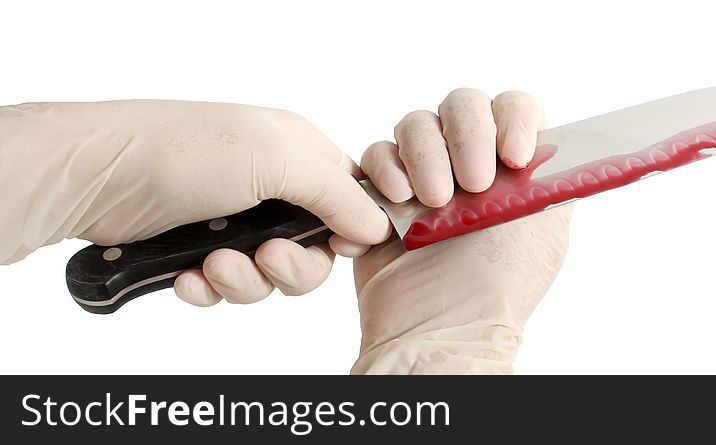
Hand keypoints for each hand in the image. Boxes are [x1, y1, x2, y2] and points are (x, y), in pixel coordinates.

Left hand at [0, 100, 390, 304]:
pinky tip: (188, 276)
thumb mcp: (275, 159)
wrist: (96, 177)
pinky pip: (228, 283)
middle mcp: (270, 183)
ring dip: (246, 280)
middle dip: (291, 267)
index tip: (335, 247)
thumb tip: (377, 225)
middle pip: (314, 248)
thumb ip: (335, 194)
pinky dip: (211, 287)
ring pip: (271, 274)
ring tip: (213, 265)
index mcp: (297, 150)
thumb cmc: (180, 150)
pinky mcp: (202, 245)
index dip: (348, 229)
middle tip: (265, 259)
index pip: (349, 197)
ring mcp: (235, 216)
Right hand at [349, 89, 572, 373]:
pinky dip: (385, 172)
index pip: (514, 108)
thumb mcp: (544, 224)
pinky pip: (377, 155)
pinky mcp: (383, 191)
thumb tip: (540, 137)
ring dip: (424, 156)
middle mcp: (470, 163)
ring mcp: (425, 174)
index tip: (513, 156)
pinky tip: (398, 205)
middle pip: (463, 105)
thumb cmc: (497, 286)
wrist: (440, 327)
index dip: (512, 118)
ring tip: (432, 203)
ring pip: (416, 124)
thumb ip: (545, 170)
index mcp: (514, 168)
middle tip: (473, 184)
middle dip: (467, 135)